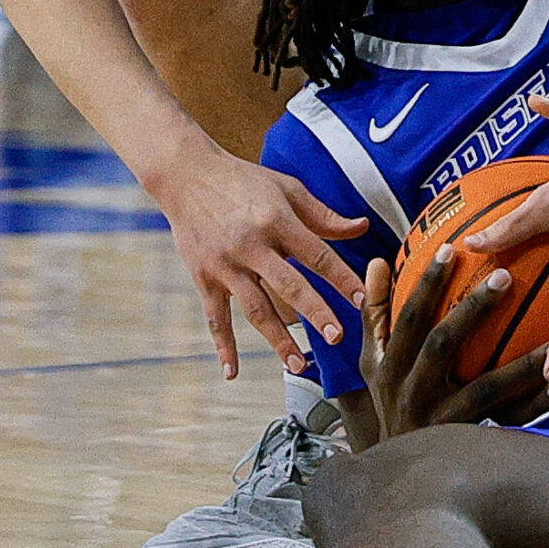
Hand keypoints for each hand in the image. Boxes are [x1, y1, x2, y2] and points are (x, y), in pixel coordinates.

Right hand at [151, 149, 369, 379]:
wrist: (186, 175)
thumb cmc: (243, 181)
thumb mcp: (287, 188)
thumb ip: (324, 215)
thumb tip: (362, 229)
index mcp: (276, 220)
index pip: (317, 255)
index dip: (341, 278)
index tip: (362, 300)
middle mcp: (251, 244)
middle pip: (289, 285)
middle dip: (315, 312)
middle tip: (337, 336)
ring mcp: (225, 264)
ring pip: (255, 308)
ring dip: (277, 339)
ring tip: (298, 364)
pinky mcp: (204, 277)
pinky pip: (215, 317)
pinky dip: (223, 346)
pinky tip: (232, 372)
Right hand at [355, 250, 548, 448]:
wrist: (392, 478)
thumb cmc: (389, 403)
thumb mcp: (370, 362)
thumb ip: (374, 313)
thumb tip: (376, 263)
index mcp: (388, 367)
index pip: (407, 317)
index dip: (427, 284)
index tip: (450, 249)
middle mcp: (411, 392)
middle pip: (442, 344)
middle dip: (473, 309)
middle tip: (506, 276)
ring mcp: (440, 420)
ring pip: (485, 387)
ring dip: (520, 363)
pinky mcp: (467, 442)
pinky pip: (506, 421)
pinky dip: (533, 404)